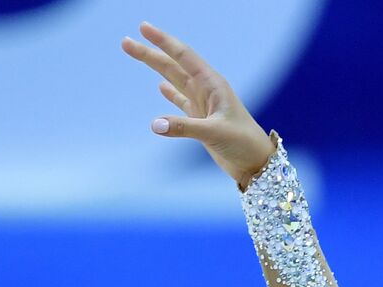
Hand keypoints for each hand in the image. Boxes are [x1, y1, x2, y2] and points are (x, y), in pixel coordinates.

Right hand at [121, 21, 277, 188]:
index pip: (183, 56)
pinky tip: (161, 86)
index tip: (143, 28)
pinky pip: (181, 102)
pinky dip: (170, 93)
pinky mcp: (201, 121)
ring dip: (155, 68)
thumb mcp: (215, 132)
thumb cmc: (244, 143)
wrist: (257, 164)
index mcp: (213, 85)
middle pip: (173, 66)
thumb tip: (155, 124)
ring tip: (136, 53)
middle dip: (150, 53)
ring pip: (174, 80)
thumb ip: (184, 127)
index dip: (163, 41)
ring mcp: (203, 105)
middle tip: (126, 42)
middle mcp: (207, 91)